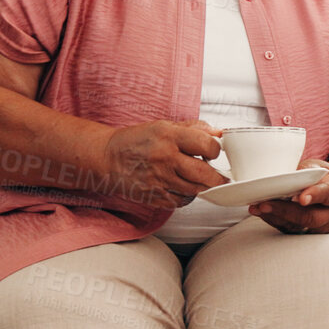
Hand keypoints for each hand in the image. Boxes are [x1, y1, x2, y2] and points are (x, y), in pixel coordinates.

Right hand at [104, 120, 226, 205]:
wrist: (107, 158)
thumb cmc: (137, 141)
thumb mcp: (165, 126)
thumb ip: (194, 128)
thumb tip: (219, 133)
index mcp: (169, 136)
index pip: (206, 145)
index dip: (215, 150)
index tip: (213, 152)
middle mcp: (164, 157)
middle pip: (204, 174)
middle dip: (217, 177)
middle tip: (220, 177)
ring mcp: (158, 179)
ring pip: (194, 190)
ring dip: (202, 187)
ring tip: (200, 180)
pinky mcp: (152, 196)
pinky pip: (180, 202)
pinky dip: (187, 197)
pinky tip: (183, 188)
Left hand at [251, 158, 328, 234]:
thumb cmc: (322, 177)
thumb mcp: (317, 167)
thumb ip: (304, 172)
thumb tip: (281, 177)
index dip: (315, 195)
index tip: (301, 198)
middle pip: (311, 217)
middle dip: (285, 211)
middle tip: (265, 204)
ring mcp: (322, 227)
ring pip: (298, 226)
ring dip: (275, 217)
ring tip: (257, 207)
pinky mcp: (308, 233)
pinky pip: (290, 230)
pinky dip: (273, 221)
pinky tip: (260, 212)